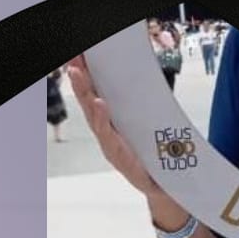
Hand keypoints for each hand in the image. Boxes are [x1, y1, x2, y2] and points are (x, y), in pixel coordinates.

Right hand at [68, 54, 167, 199]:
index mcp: (111, 120)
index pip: (94, 92)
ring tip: (78, 73)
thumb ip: (144, 103)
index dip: (85, 73)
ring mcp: (109, 143)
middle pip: (88, 100)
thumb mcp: (148, 123)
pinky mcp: (118, 156)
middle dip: (78, 78)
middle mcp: (106, 130)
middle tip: (72, 58)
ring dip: (84, 92)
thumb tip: (147, 74)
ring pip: (93, 115)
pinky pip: (108, 134)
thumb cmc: (154, 153)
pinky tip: (99, 103)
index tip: (79, 54)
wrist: (166, 184)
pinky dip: (103, 118)